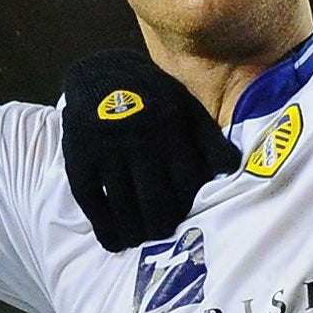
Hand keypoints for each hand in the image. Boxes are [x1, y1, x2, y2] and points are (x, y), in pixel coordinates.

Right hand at [62, 48, 239, 252]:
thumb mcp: (185, 106)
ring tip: (139, 241)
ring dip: (133, 230)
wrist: (101, 71)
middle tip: (161, 236)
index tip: (186, 220)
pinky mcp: (79, 155)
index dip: (187, 206)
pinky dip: (102, 224)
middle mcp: (139, 139)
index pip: (185, 180)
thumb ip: (208, 138)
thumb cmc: (151, 95)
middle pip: (154, 197)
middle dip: (160, 225)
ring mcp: (107, 148)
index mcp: (170, 127)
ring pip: (123, 202)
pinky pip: (91, 197)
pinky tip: (111, 240)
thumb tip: (232, 168)